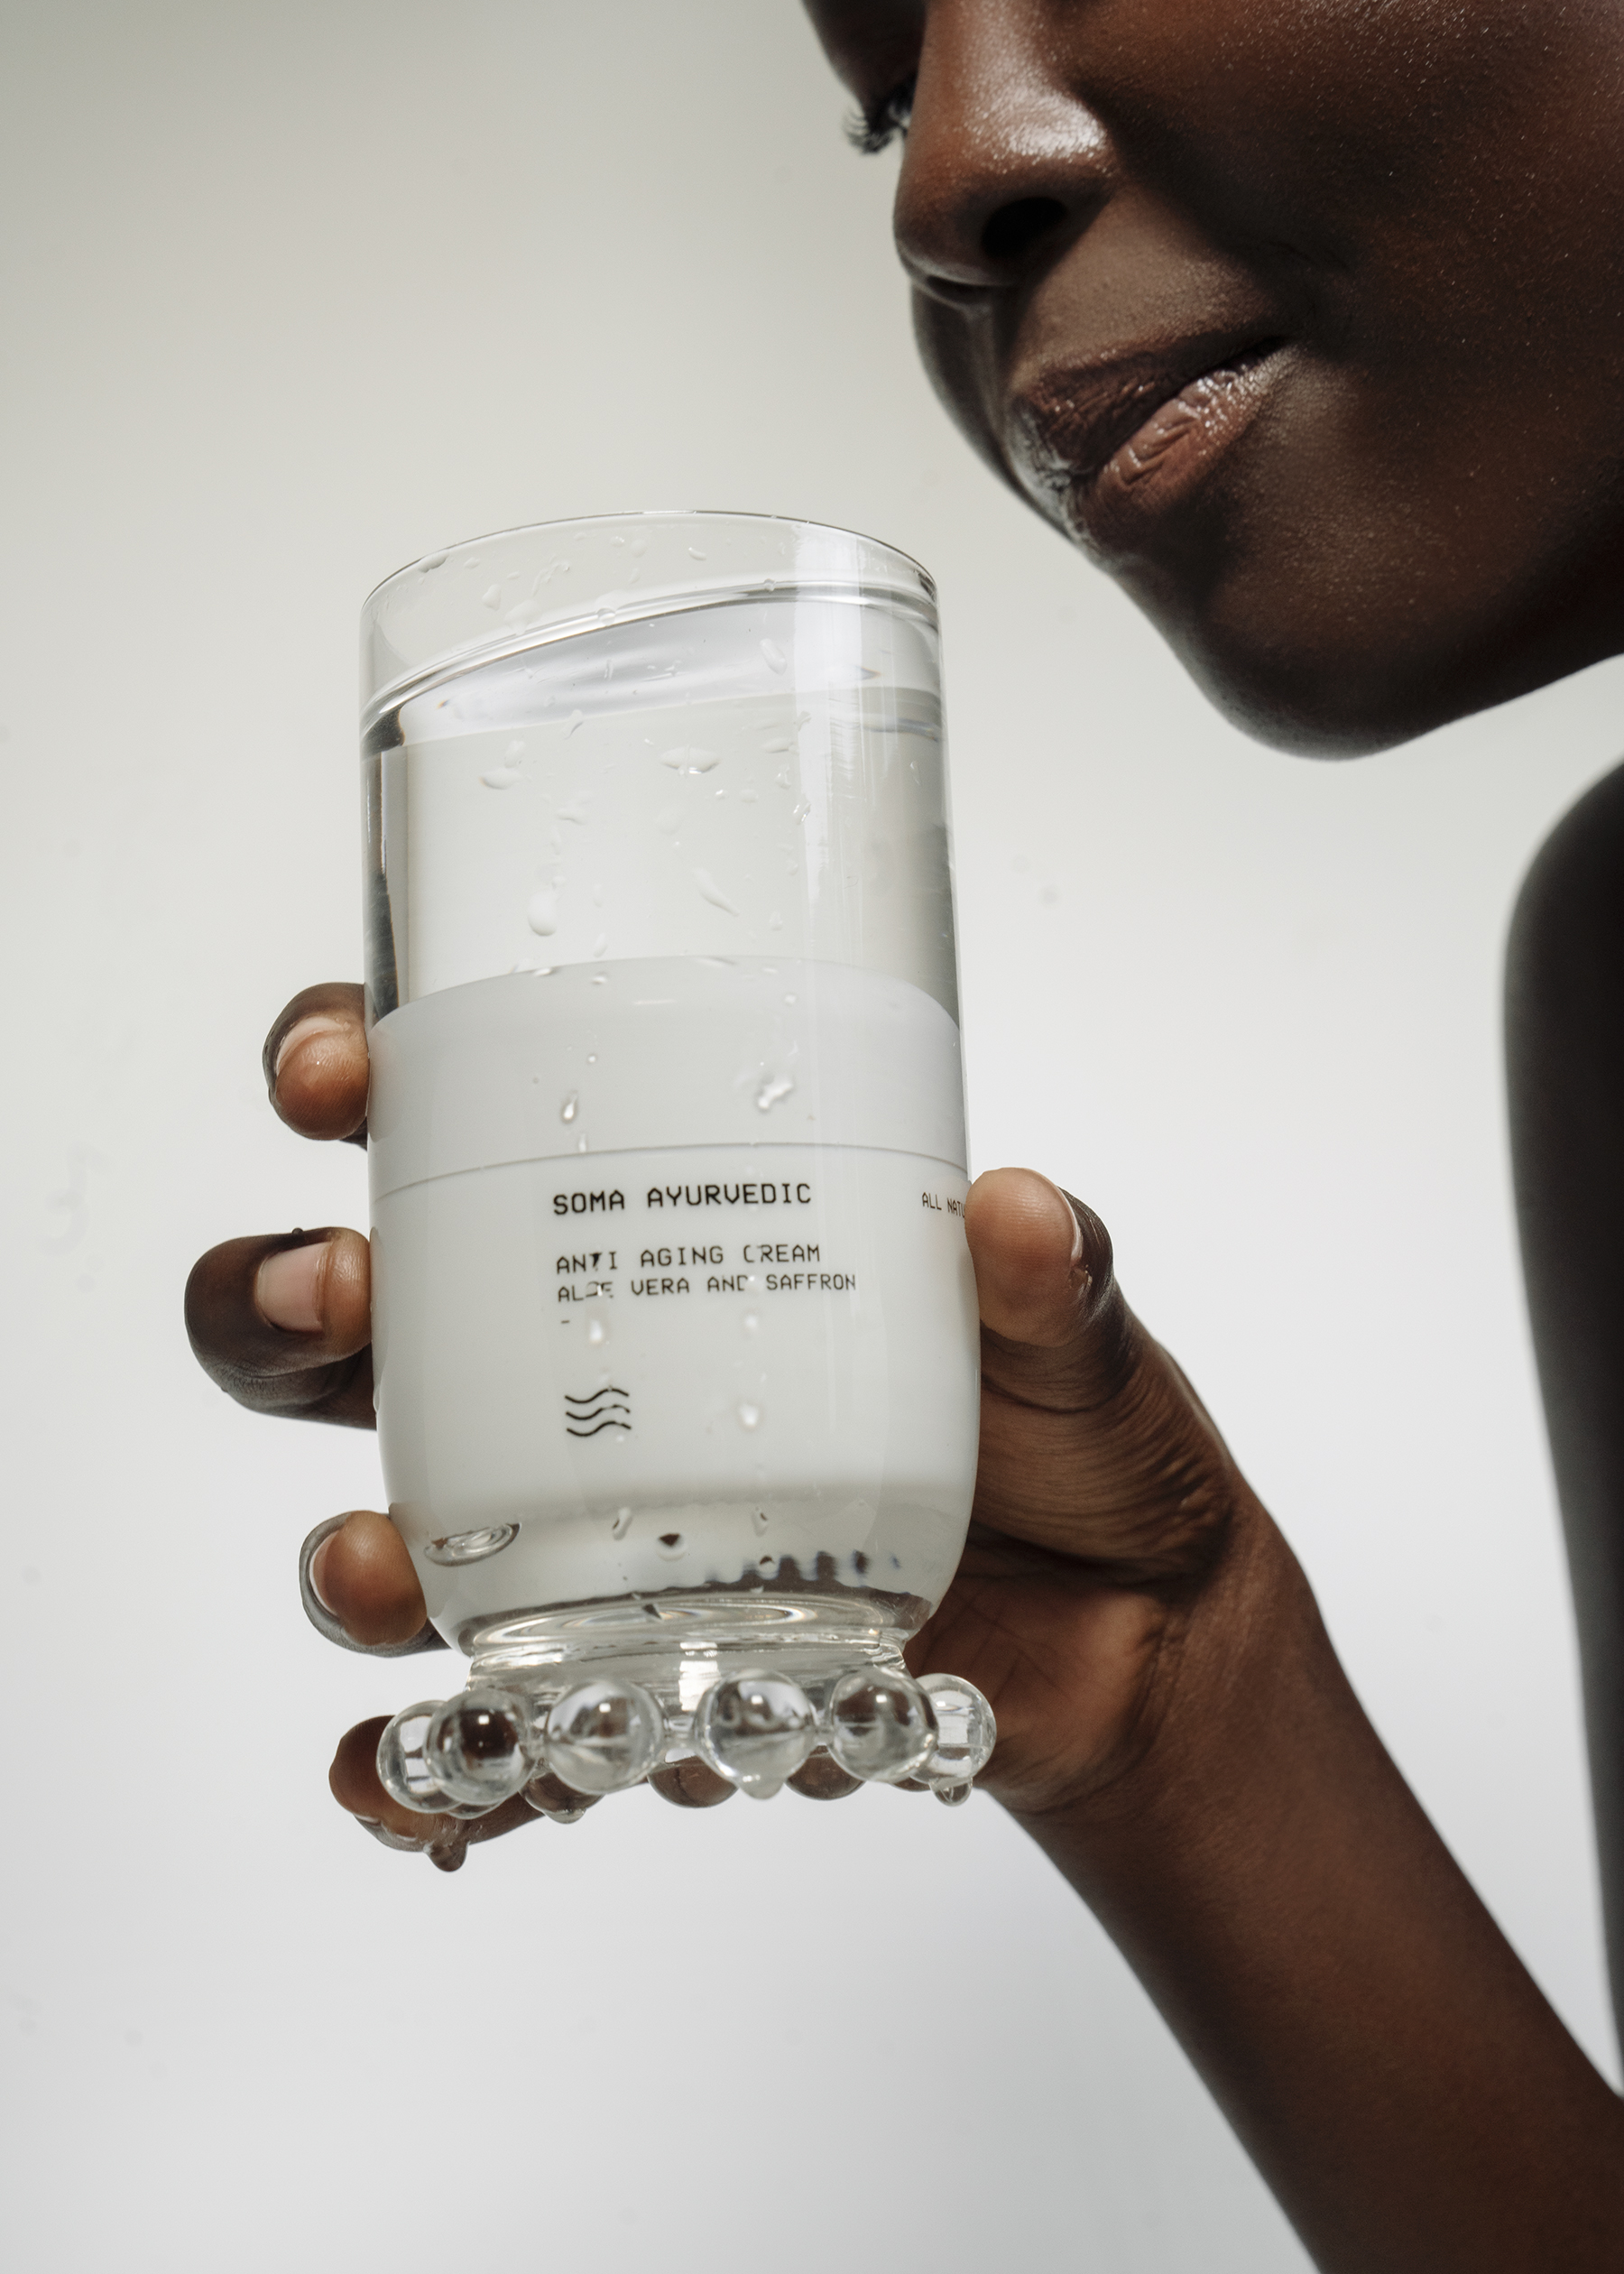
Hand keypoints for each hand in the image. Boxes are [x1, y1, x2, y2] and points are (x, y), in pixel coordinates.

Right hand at [187, 983, 1255, 1854]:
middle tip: (333, 1295)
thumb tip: (1017, 1215)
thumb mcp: (1068, 1334)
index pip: (465, 1127)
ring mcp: (593, 1539)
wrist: (1132, 1632)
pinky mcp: (632, 1682)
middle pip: (360, 1329)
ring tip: (373, 1567)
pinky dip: (435, 1774)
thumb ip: (1051, 1280)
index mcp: (663, 1230)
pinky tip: (403, 1788)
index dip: (362, 1083)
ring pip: (398, 1530)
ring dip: (353, 1553)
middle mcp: (586, 1376)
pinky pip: (494, 1734)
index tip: (337, 1079)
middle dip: (291, 1305)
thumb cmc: (1068, 1435)